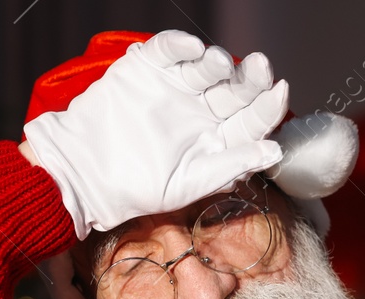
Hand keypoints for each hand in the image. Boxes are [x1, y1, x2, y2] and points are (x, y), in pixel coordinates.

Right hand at [22, 29, 287, 238]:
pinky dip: (182, 45)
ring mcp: (176, 87)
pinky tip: (192, 49)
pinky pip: (170, 49)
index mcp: (217, 139)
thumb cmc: (138, 187)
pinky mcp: (148, 68)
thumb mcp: (191, 183)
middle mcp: (201, 111)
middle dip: (250, 78)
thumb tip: (275, 151)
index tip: (280, 92)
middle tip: (260, 67)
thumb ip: (233, 164)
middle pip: (236, 89)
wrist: (85, 172)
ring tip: (219, 65)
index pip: (251, 119)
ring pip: (206, 67)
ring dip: (217, 62)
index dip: (267, 106)